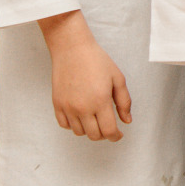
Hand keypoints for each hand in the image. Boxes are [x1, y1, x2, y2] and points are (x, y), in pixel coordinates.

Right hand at [39, 10, 131, 140]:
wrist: (72, 49)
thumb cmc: (97, 60)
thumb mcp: (118, 78)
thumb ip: (124, 102)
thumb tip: (126, 121)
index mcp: (100, 101)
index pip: (108, 131)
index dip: (115, 136)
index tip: (118, 134)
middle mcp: (82, 107)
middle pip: (94, 135)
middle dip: (104, 134)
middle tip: (108, 126)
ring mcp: (68, 107)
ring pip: (79, 132)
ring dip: (89, 130)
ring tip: (95, 118)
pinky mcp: (57, 104)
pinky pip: (65, 125)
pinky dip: (74, 125)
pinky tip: (81, 116)